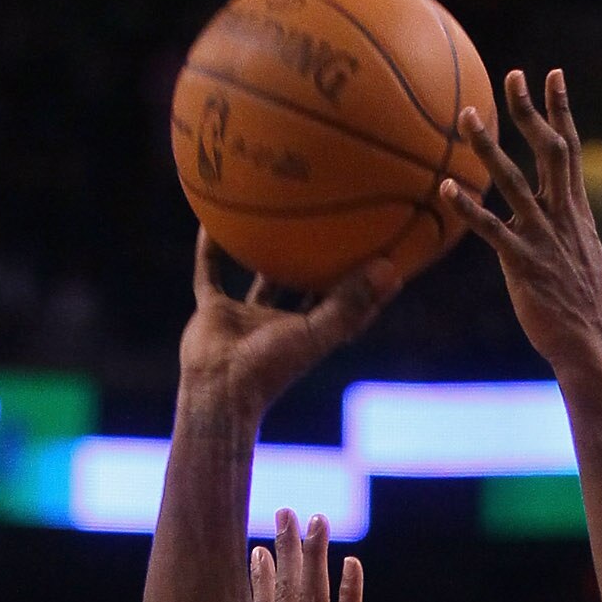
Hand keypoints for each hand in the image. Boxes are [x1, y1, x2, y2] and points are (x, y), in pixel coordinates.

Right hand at [178, 229, 398, 416]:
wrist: (217, 389)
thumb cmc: (270, 367)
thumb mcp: (316, 331)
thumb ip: (351, 302)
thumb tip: (391, 270)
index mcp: (309, 334)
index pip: (343, 306)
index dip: (363, 285)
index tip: (385, 255)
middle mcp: (280, 325)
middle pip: (304, 289)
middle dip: (319, 263)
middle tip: (336, 224)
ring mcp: (245, 318)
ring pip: (260, 279)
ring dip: (267, 252)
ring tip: (280, 213)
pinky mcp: (213, 311)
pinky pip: (210, 272)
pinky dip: (211, 249)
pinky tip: (214, 217)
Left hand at [439, 69, 601, 375]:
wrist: (587, 341)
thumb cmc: (580, 305)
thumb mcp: (581, 257)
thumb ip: (566, 229)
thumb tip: (557, 216)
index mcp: (576, 211)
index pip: (570, 149)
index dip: (561, 110)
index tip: (552, 75)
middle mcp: (561, 216)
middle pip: (547, 151)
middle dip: (530, 112)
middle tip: (512, 75)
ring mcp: (542, 237)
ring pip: (514, 182)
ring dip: (489, 147)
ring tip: (467, 117)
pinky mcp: (523, 263)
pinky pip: (491, 230)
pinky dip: (469, 207)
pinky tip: (447, 187)